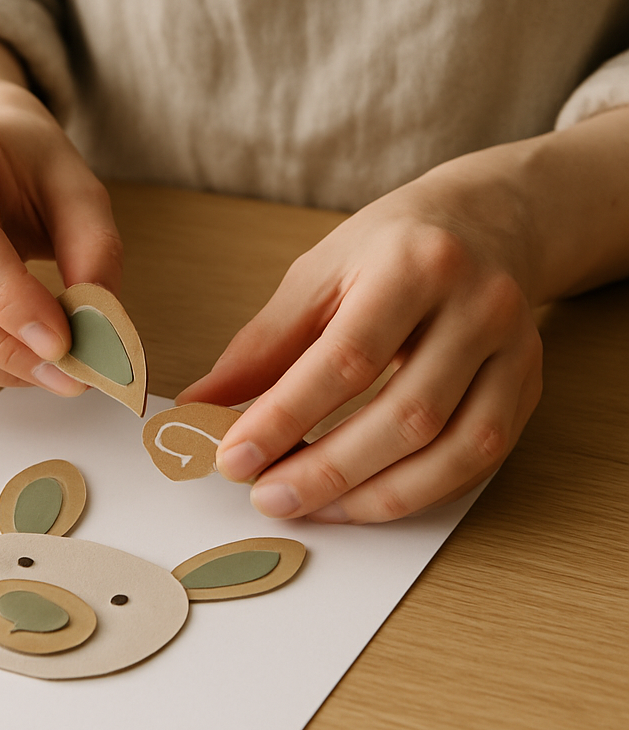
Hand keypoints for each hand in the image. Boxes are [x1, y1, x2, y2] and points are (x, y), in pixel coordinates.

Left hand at [179, 154, 545, 522]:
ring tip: (311, 506)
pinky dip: (418, 491)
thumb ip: (263, 344)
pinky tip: (364, 497)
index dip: (286, 417)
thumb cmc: (389, 247)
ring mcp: (515, 351)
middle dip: (329, 470)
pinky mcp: (528, 387)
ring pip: (454, 451)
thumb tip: (202, 405)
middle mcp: (479, 307)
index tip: (234, 458)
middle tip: (267, 496)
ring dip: (375, 496)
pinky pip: (478, 462)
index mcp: (415, 265)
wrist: (484, 222)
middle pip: (406, 416)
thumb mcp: (317, 273)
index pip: (346, 358)